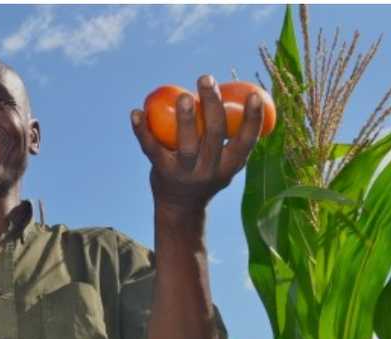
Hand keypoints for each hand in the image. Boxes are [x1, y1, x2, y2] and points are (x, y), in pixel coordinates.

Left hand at [131, 74, 264, 213]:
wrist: (180, 208)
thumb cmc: (206, 175)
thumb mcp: (224, 163)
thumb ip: (230, 138)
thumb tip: (241, 95)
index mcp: (230, 165)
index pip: (246, 141)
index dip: (253, 119)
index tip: (254, 95)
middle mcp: (209, 170)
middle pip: (214, 134)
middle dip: (213, 104)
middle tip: (206, 78)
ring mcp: (184, 172)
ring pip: (187, 144)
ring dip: (186, 119)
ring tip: (183, 96)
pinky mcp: (162, 171)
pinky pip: (151, 148)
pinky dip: (142, 129)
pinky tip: (136, 112)